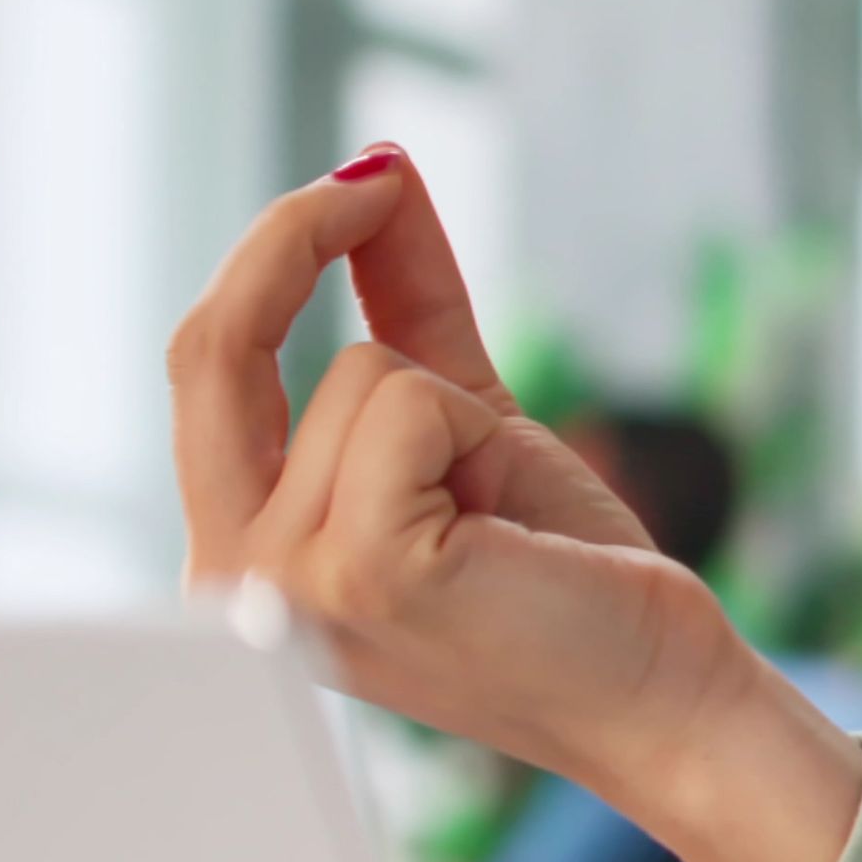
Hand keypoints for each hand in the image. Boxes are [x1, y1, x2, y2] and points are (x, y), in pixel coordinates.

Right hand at [166, 149, 861, 861]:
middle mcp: (230, 577)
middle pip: (211, 347)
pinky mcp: (361, 570)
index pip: (203, 364)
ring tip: (496, 512)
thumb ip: (402, 305)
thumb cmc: (559, 572)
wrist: (657, 690)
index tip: (363, 175)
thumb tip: (376, 170)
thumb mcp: (463, 419)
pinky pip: (409, 402)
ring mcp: (285, 584)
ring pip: (357, 372)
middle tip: (373, 179)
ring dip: (460, 413)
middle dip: (290, 235)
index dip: (272, 249)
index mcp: (236, 547)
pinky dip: (480, 432)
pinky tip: (505, 524)